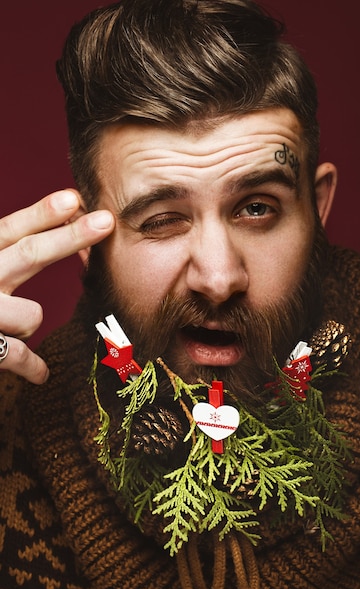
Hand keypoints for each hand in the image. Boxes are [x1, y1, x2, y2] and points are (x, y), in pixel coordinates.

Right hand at [0, 189, 114, 383]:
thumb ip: (9, 259)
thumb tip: (64, 225)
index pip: (8, 231)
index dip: (41, 214)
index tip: (73, 198)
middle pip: (28, 254)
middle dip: (70, 237)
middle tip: (105, 221)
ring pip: (32, 314)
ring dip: (28, 322)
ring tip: (8, 328)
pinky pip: (18, 355)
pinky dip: (33, 366)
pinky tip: (43, 374)